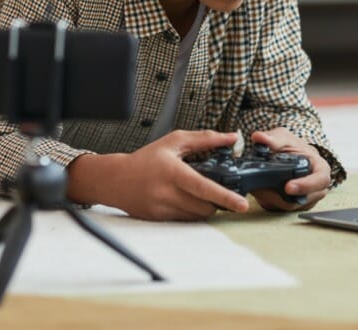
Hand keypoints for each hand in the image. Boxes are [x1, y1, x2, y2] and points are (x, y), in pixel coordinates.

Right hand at [67, 130, 249, 220]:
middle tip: (217, 191)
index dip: (225, 196)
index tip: (241, 204)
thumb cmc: (147, 158)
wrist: (116, 179)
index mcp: (172, 171)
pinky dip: (191, 212)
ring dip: (205, 207)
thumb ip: (205, 139)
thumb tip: (232, 137)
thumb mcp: (174, 142)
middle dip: (217, 201)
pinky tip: (184, 200)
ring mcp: (162, 208)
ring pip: (197, 216)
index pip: (203, 187)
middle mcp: (166, 192)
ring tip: (198, 194)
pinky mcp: (159, 219)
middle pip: (205, 206)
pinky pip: (185, 220)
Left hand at [249, 128, 330, 211]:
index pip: (320, 179)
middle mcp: (317, 185)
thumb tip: (259, 137)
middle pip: (305, 198)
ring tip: (258, 190)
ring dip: (273, 200)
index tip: (288, 187)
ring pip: (292, 206)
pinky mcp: (296, 204)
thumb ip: (273, 138)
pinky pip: (284, 208)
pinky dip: (271, 202)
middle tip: (264, 191)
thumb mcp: (283, 137)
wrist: (287, 155)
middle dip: (283, 197)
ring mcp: (308, 197)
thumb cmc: (290, 146)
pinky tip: (261, 193)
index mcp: (320, 167)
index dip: (306, 185)